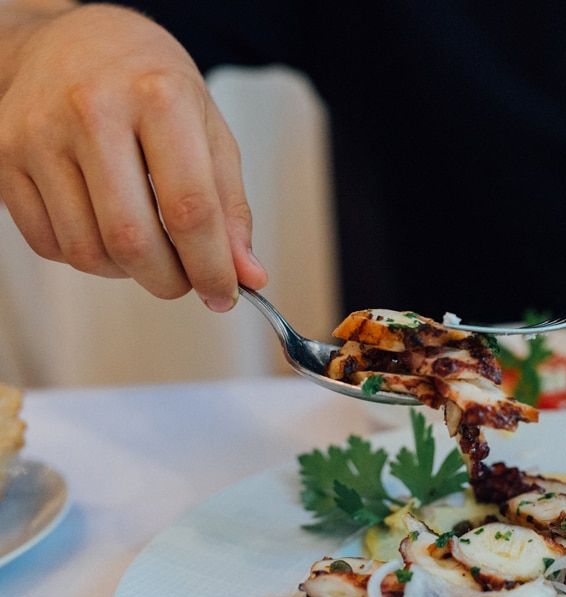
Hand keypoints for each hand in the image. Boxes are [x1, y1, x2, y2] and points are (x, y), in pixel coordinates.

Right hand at [0, 4, 266, 309]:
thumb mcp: (209, 129)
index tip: (226, 295)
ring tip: (150, 249)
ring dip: (128, 272)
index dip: (212, 266)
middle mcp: (90, 112)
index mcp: (158, 97)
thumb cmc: (151, 84)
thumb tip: (247, 275)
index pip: (190, 209)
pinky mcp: (2, 156)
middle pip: (131, 238)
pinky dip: (88, 258)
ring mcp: (37, 135)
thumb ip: (230, 206)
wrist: (74, 39)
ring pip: (87, 251)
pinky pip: (49, 244)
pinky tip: (107, 230)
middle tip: (187, 282)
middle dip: (169, 280)